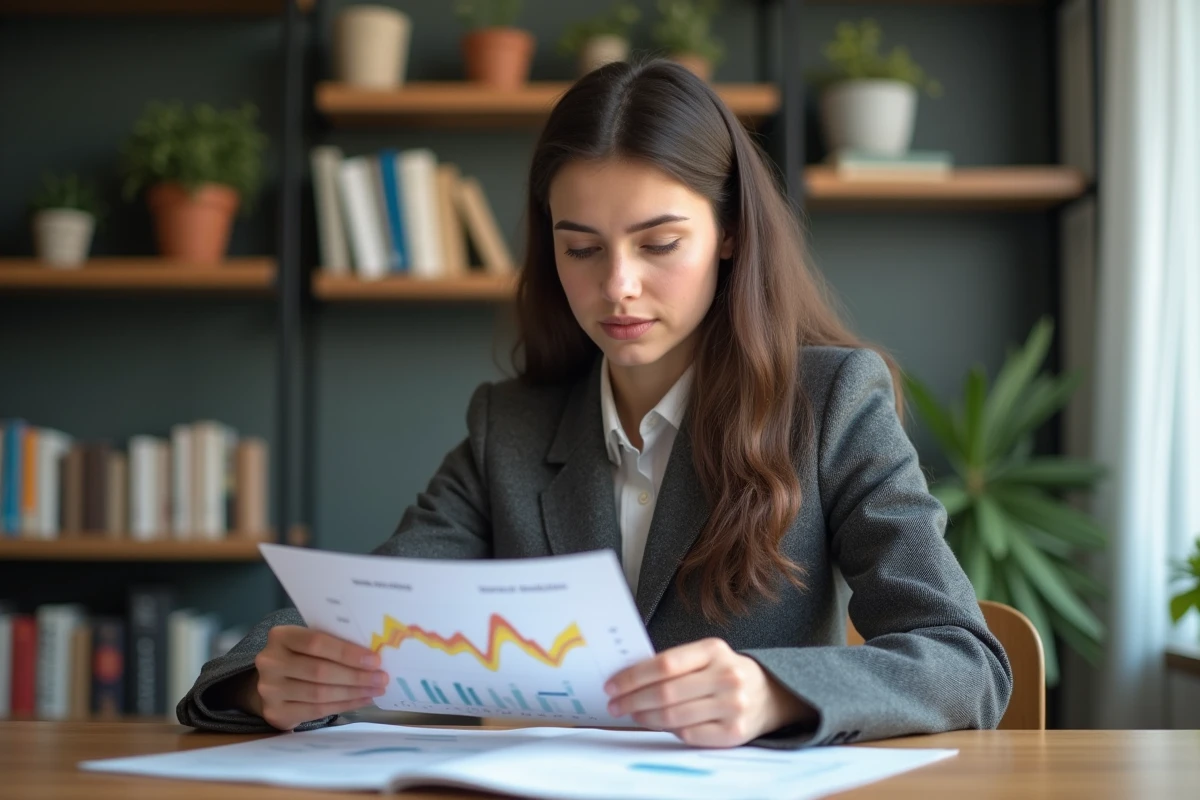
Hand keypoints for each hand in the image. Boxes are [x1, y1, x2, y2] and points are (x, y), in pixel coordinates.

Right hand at [250, 625, 388, 730]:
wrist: (271, 683)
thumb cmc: (299, 657)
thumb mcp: (307, 643)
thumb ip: (331, 644)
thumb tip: (372, 655)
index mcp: (280, 636)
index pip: (317, 642)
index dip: (347, 652)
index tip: (375, 660)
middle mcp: (270, 662)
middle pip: (320, 671)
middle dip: (356, 676)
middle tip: (381, 678)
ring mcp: (270, 690)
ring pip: (320, 693)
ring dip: (353, 693)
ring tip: (375, 690)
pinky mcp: (276, 712)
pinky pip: (316, 711)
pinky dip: (343, 706)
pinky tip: (361, 700)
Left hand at [603, 637, 814, 747]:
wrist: (769, 695)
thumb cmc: (724, 672)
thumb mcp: (706, 656)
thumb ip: (674, 664)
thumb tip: (628, 678)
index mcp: (714, 650)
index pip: (664, 664)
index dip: (633, 676)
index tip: (612, 684)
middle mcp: (726, 676)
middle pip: (666, 692)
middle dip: (632, 700)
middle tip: (614, 704)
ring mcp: (733, 706)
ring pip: (674, 716)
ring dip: (645, 717)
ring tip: (631, 714)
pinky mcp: (734, 732)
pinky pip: (689, 734)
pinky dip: (668, 730)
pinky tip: (657, 724)